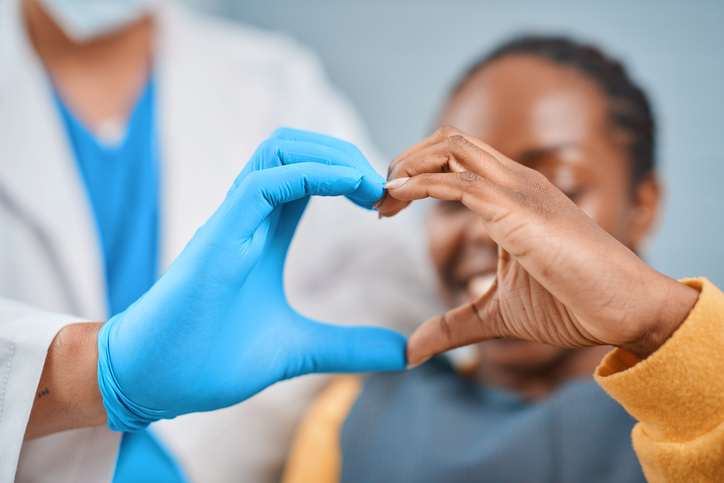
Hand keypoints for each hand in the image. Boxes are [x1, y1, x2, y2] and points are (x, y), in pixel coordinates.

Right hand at [98, 129, 405, 431]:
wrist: (153, 382)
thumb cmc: (209, 359)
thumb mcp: (298, 350)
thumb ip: (348, 348)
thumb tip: (403, 353)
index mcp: (264, 233)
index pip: (307, 176)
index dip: (349, 175)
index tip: (386, 203)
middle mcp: (247, 217)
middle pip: (295, 148)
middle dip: (346, 155)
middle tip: (386, 190)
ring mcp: (231, 221)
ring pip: (278, 150)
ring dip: (331, 156)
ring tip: (370, 187)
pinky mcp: (218, 236)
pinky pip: (265, 183)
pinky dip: (312, 175)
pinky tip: (349, 190)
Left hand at [377, 126, 698, 365]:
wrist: (625, 311)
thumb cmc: (570, 304)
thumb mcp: (495, 314)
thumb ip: (452, 325)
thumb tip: (411, 351)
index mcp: (514, 194)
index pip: (456, 158)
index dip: (415, 171)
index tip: (387, 204)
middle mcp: (516, 182)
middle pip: (449, 140)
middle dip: (405, 160)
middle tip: (378, 199)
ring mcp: (519, 191)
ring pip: (451, 148)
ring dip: (407, 166)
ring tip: (382, 199)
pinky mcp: (519, 211)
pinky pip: (459, 183)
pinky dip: (420, 184)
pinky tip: (397, 199)